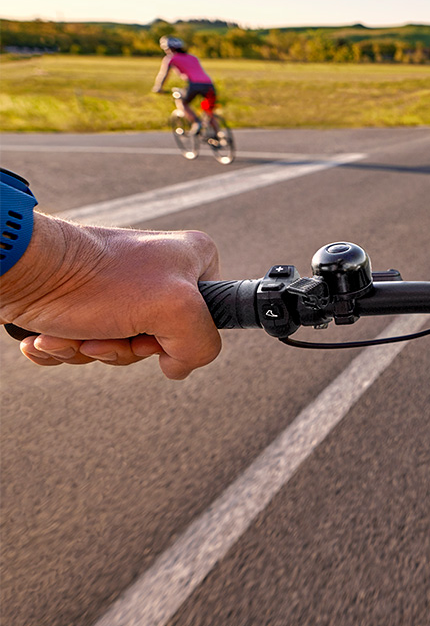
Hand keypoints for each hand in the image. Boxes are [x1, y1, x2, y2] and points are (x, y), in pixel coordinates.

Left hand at [0, 214, 221, 378]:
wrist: (21, 270)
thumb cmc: (94, 278)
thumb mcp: (174, 309)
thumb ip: (202, 344)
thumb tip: (177, 365)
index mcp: (191, 260)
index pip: (212, 317)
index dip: (179, 338)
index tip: (151, 333)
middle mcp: (158, 272)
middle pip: (161, 340)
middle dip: (124, 349)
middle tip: (105, 334)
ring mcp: (120, 289)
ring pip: (121, 346)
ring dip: (89, 351)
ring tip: (71, 332)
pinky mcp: (84, 304)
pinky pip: (86, 345)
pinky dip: (66, 349)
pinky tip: (51, 335)